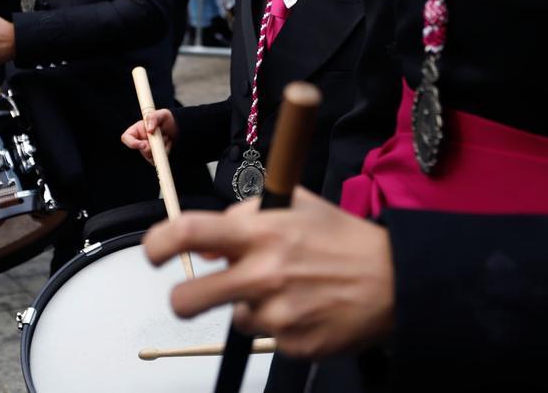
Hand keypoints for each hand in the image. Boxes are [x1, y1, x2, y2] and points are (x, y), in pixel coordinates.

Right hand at [120, 109, 177, 163]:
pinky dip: (165, 152)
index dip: (132, 143)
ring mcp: (146, 149)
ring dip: (161, 147)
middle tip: (163, 136)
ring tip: (167, 137)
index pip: (126, 138)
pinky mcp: (154, 156)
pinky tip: (168, 143)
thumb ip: (153, 118)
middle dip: (153, 146)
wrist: (177, 127)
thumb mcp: (162, 114)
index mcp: (137, 130)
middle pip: (141, 150)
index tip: (144, 145)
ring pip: (149, 156)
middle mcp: (140, 140)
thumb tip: (149, 130)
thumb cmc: (167, 119)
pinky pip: (157, 160)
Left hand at [143, 187, 395, 358]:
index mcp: (261, 232)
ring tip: (287, 291)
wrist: (395, 281)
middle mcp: (264, 273)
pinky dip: (280, 325)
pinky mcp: (292, 344)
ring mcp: (277, 313)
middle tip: (193, 296)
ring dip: (250, 307)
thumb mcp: (296, 204)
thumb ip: (247, 214)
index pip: (189, 232)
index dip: (156, 244)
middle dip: (182, 300)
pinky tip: (306, 308)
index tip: (152, 254)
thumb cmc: (344, 239)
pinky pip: (266, 337)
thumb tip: (209, 239)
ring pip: (233, 318)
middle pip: (187, 299)